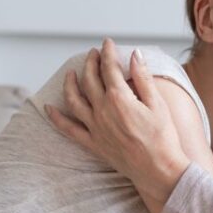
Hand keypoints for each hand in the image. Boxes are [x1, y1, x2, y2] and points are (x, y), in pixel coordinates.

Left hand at [45, 38, 190, 203]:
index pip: (109, 68)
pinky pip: (69, 129)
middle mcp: (102, 111)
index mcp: (119, 98)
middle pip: (90, 80)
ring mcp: (95, 127)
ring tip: (71, 73)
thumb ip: (143, 78)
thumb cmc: (163, 138)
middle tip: (93, 53)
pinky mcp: (93, 143)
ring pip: (74, 100)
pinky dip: (57, 117)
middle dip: (90, 63)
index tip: (107, 42)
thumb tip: (135, 55)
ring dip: (71, 83)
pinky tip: (49, 107)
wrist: (159, 170)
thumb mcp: (158, 104)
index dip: (108, 53)